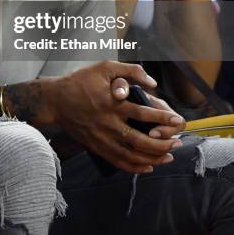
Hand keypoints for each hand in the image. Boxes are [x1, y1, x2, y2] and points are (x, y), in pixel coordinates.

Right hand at [50, 61, 184, 173]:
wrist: (55, 101)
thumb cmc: (80, 81)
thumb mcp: (104, 67)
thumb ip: (130, 71)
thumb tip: (152, 82)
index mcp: (112, 104)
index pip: (144, 114)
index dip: (163, 118)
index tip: (177, 120)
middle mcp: (109, 124)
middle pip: (141, 140)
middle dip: (163, 143)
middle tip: (177, 142)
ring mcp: (102, 138)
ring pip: (132, 155)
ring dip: (153, 158)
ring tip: (168, 156)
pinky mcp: (97, 147)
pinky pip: (119, 162)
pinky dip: (135, 167)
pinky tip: (148, 166)